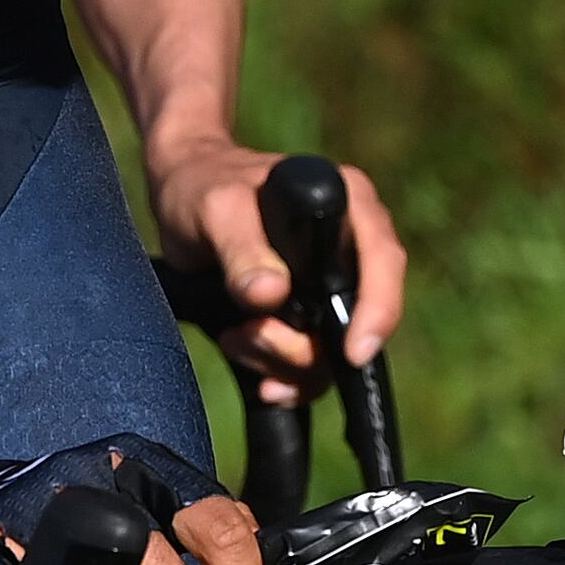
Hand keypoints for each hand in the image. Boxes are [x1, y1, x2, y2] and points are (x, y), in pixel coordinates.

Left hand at [142, 130, 406, 408]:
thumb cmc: (203, 186)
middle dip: (307, 347)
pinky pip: (312, 368)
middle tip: (250, 332)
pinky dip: (283, 379)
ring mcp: (332, 288)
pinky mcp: (310, 319)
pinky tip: (251, 369)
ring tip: (235, 336)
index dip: (378, 310)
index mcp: (349, 206)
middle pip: (359, 319)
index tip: (351, 352)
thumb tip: (270, 295)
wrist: (180, 198)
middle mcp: (351, 249)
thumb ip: (241, 247)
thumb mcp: (215, 208)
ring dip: (282, 362)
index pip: (384, 261)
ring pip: (333, 353)